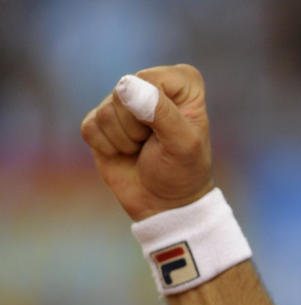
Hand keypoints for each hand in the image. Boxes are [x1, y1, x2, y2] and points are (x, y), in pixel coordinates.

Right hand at [81, 64, 214, 221]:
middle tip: (155, 144)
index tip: (171, 132)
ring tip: (142, 149)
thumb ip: (160, 111)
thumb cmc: (183, 171)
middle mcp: (152, 84)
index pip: (148, 79)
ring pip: (105, 112)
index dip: (153, 111)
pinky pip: (90, 127)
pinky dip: (107, 148)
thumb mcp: (183, 144)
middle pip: (122, 92)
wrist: (165, 203)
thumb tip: (125, 84)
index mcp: (182, 82)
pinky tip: (124, 153)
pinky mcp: (100, 120)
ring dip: (124, 141)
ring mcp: (124, 101)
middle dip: (136, 128)